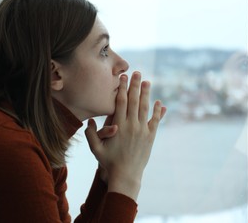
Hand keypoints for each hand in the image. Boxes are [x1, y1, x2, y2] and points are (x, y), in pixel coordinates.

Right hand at [85, 72, 165, 199]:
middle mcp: (131, 125)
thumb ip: (90, 134)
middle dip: (135, 85)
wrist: (126, 175)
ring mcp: (142, 130)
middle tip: (137, 72)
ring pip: (145, 107)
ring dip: (146, 93)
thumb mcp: (95, 149)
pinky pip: (155, 120)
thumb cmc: (109, 162)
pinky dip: (158, 111)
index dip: (122, 88)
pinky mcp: (150, 137)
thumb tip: (88, 120)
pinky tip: (159, 102)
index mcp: (118, 126)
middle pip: (134, 101)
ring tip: (147, 82)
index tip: (123, 77)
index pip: (120, 102)